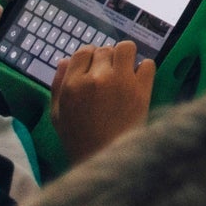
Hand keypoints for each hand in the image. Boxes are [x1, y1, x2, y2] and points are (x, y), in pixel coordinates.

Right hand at [49, 40, 154, 164]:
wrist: (107, 157)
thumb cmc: (79, 138)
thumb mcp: (57, 114)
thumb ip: (58, 84)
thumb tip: (65, 60)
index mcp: (74, 84)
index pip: (83, 51)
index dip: (89, 57)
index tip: (94, 67)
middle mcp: (97, 78)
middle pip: (105, 49)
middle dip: (107, 59)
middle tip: (109, 74)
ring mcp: (122, 82)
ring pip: (127, 48)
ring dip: (126, 57)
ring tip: (124, 71)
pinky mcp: (142, 89)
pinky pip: (148, 64)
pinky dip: (144, 70)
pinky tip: (138, 82)